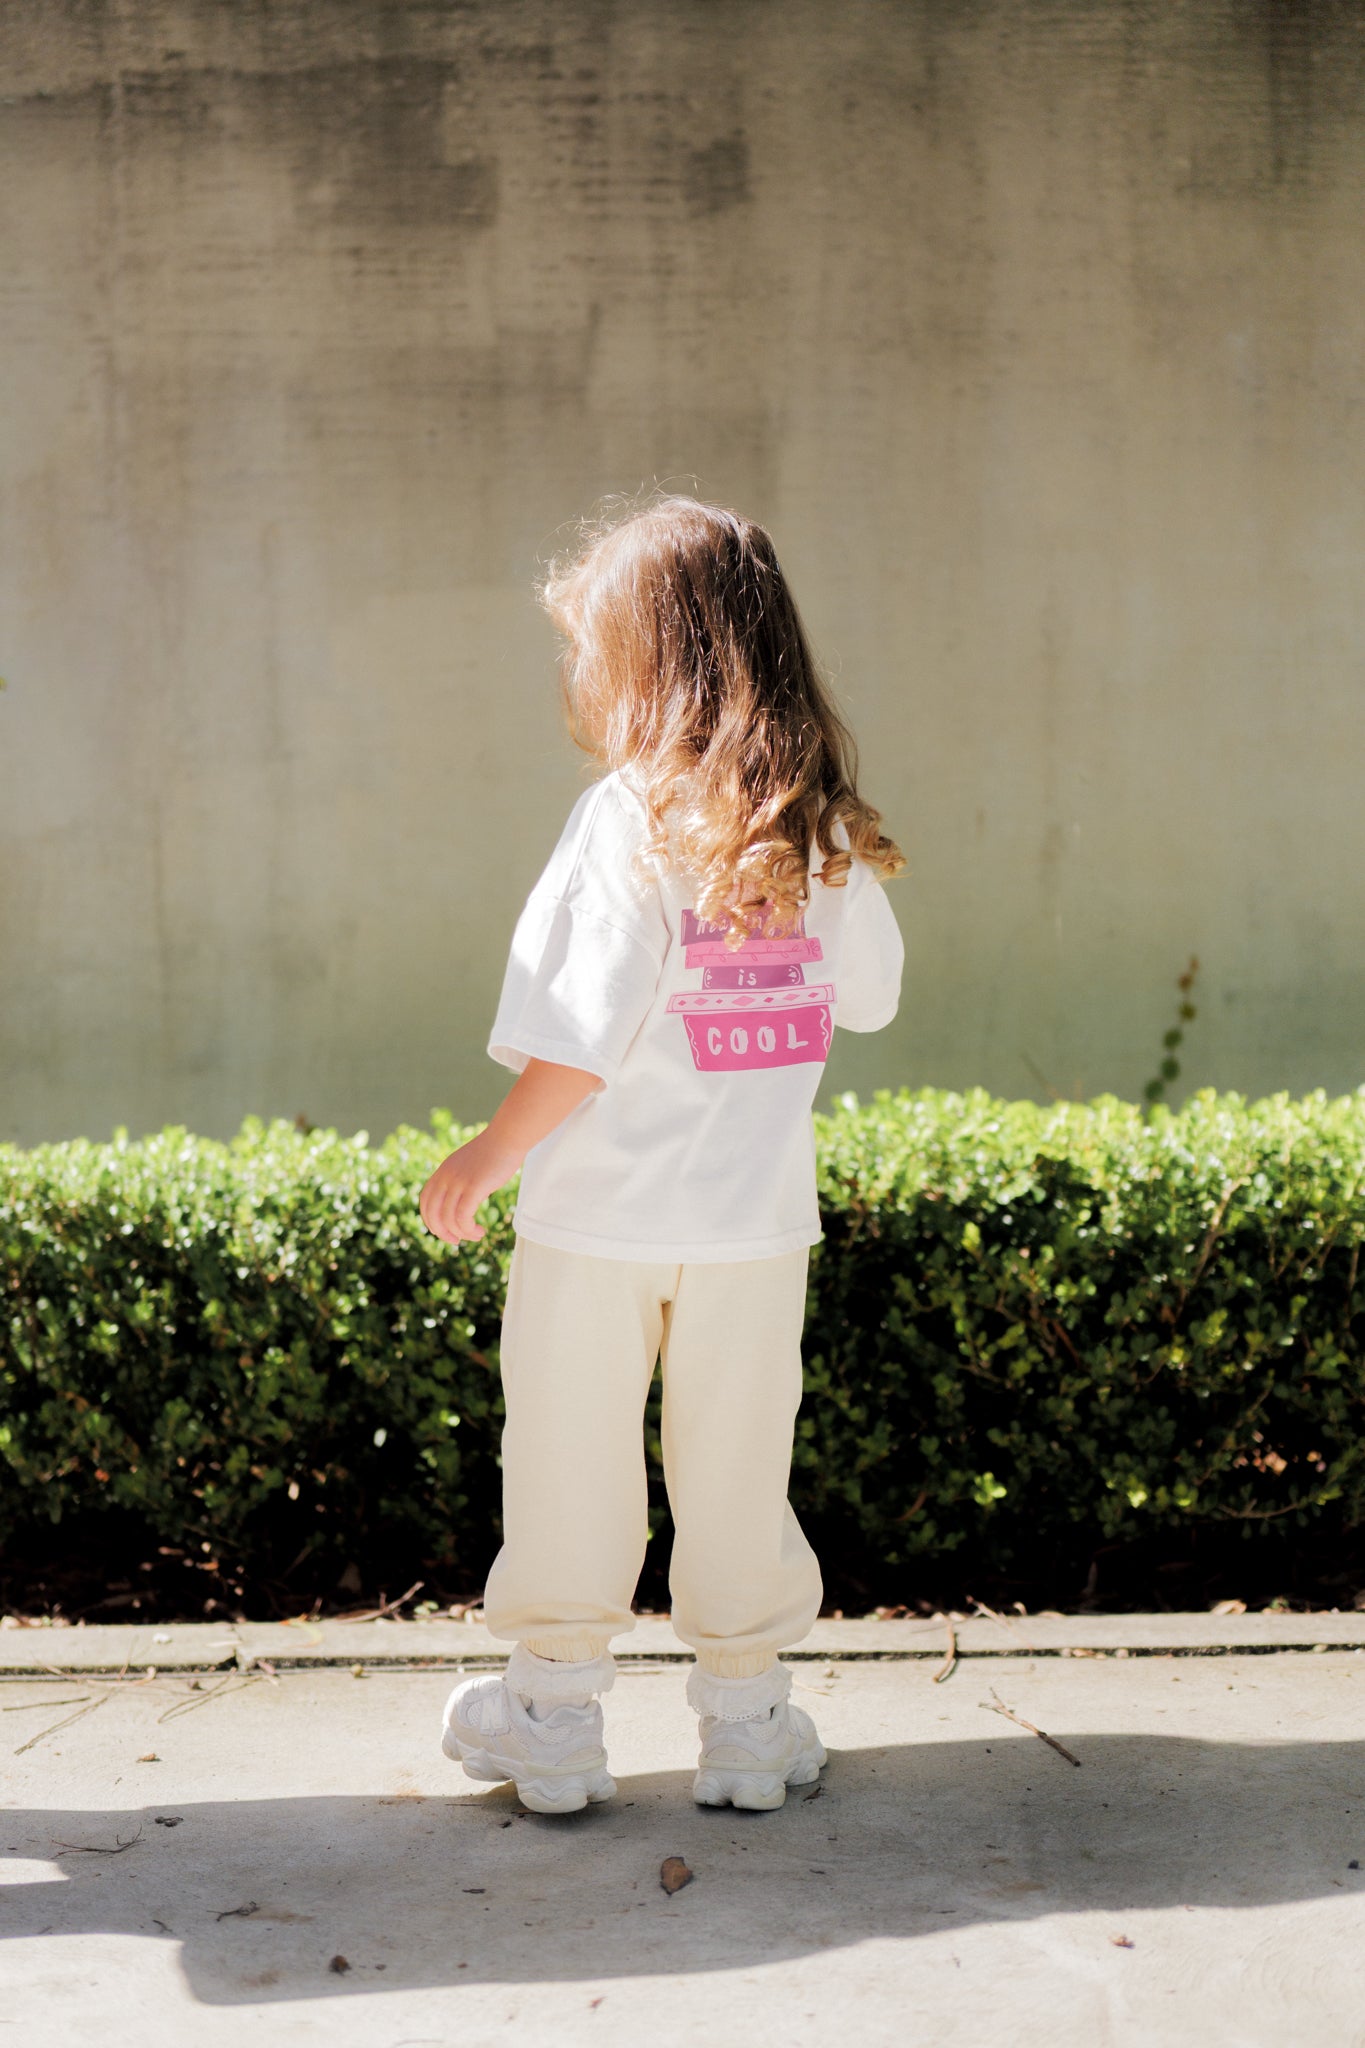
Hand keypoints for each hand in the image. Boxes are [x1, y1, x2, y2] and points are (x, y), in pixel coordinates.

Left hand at [419, 1129, 521, 1244]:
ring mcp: (458, 1182)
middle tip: (455, 1241)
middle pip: (432, 1213)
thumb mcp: (468, 1165)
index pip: (425, 1201)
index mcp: (443, 1172)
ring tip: (476, 1235)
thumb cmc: (494, 1152)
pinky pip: (463, 1217)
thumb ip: (459, 1179)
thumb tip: (460, 1199)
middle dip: (442, 1232)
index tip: (442, 1230)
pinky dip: (469, 1229)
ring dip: (461, 1233)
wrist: (507, 1137)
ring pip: (449, 1219)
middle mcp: (446, 1177)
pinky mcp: (473, 1187)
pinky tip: (480, 1231)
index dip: (430, 1220)